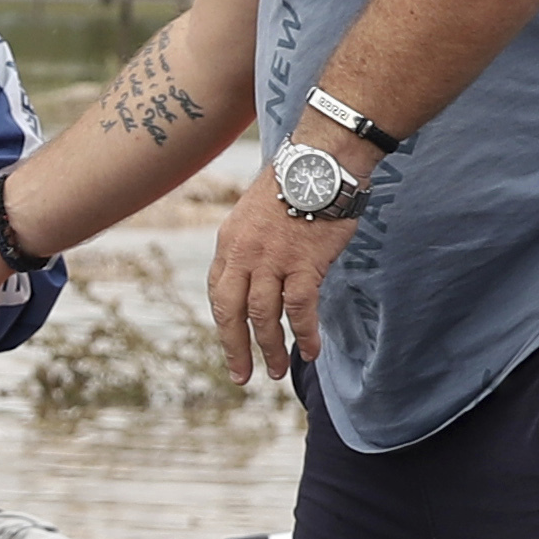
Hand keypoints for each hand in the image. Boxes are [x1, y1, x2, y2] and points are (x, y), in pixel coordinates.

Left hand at [209, 165, 362, 385]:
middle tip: (240, 375)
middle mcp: (243, 255)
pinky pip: (299, 309)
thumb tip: (261, 272)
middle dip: (234, 348)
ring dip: (270, 349)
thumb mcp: (256, 213)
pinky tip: (310, 351)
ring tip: (277, 371)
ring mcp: (272, 261)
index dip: (225, 321)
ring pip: (263, 316)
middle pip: (231, 312)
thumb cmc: (294, 184)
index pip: (218, 291)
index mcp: (229, 243)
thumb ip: (252, 244)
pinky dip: (303, 333)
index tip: (231, 340)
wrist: (320, 162)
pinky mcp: (303, 264)